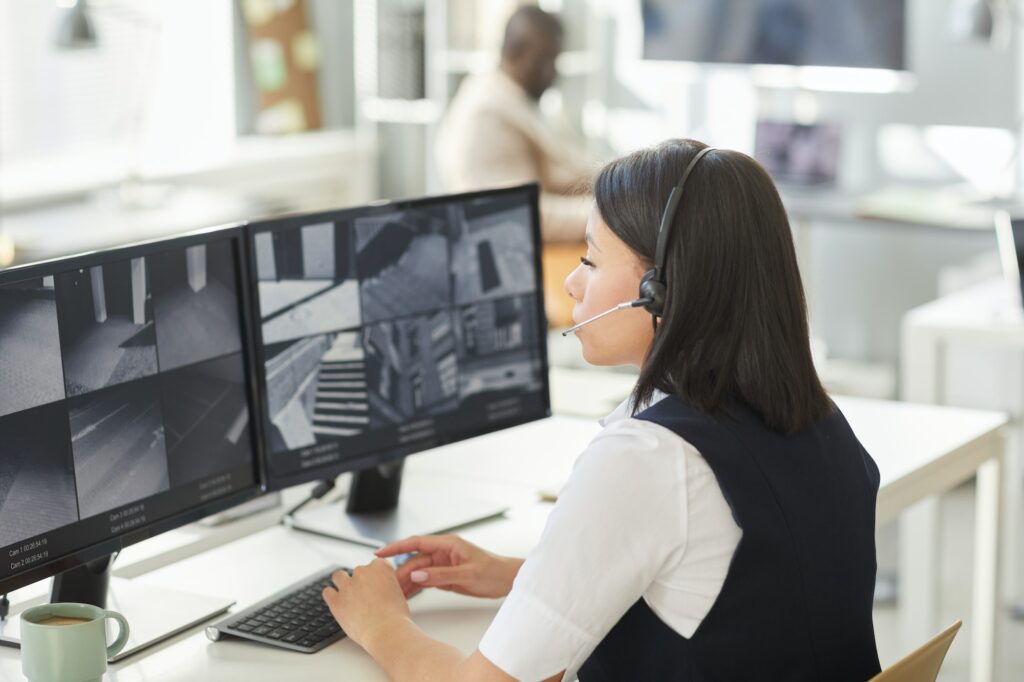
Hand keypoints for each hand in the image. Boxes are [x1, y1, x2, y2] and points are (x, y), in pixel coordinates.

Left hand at [322, 558, 410, 649]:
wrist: (387, 631)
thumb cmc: (396, 617)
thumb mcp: (399, 593)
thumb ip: (387, 586)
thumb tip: (380, 590)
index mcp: (380, 567)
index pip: (375, 565)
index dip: (375, 577)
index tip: (376, 586)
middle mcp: (362, 572)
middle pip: (357, 571)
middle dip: (360, 582)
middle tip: (365, 596)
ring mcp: (347, 585)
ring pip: (339, 576)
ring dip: (342, 583)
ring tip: (348, 596)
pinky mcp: (336, 600)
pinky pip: (327, 592)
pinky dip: (332, 596)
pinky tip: (338, 603)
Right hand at [376, 534, 522, 598]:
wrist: (507, 581)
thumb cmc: (493, 571)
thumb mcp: (466, 573)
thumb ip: (440, 575)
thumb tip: (416, 574)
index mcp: (447, 544)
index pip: (416, 543)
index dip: (396, 547)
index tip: (379, 552)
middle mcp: (442, 553)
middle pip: (414, 561)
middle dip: (400, 572)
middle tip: (387, 586)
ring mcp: (442, 565)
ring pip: (418, 572)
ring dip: (406, 582)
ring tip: (393, 593)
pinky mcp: (445, 577)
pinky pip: (425, 580)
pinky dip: (415, 587)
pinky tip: (406, 595)